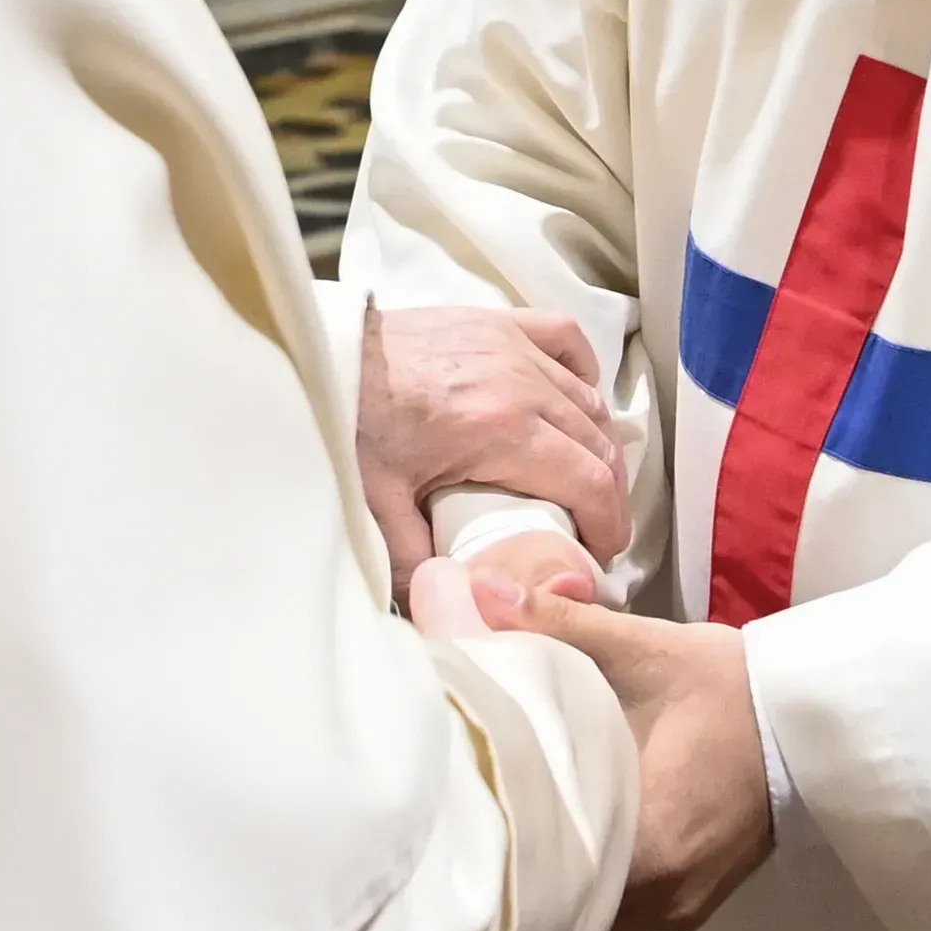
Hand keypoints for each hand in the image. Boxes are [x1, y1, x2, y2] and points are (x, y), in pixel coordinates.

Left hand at [358, 303, 631, 591]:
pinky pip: (565, 338)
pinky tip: (575, 399)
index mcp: (501, 430)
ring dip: (597, 443)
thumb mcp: (379, 509)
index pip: (588, 481)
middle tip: (594, 531)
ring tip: (585, 481)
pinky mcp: (497, 322)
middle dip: (607, 494)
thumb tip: (450, 609)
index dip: (609, 524)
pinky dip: (581, 371)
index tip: (602, 555)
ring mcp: (512, 345)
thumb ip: (418, 566)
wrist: (322, 359)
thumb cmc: (350, 428)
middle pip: (598, 442)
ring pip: (587, 397)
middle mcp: (522, 382)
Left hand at [483, 586, 772, 930]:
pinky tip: (588, 834)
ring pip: (599, 910)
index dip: (507, 842)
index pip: (550, 873)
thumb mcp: (642, 650)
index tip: (476, 807)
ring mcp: (683, 907)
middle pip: (570, 903)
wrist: (813, 719)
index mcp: (646, 846)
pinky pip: (631, 908)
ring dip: (572, 874)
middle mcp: (662, 897)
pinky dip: (606, 879)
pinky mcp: (698, 902)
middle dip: (533, 859)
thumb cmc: (729, 688)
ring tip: (534, 821)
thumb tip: (482, 592)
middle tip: (493, 810)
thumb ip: (558, 624)